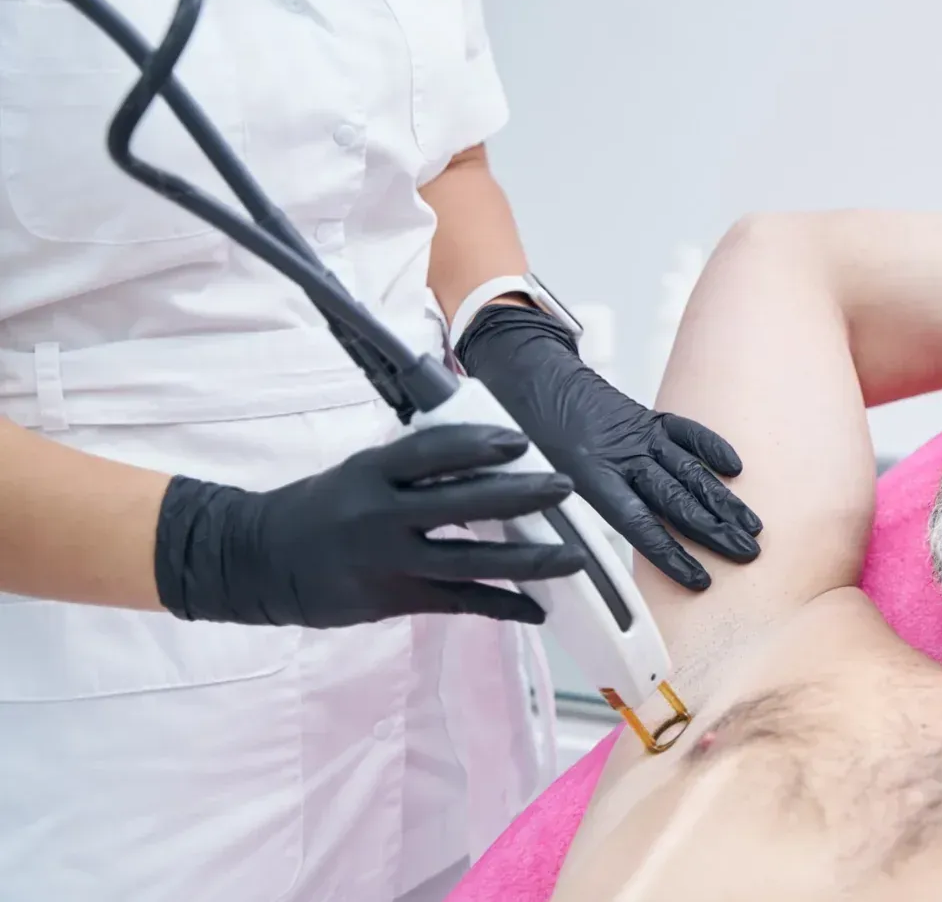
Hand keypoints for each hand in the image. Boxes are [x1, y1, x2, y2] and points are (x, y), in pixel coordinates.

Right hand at [155, 425, 583, 627]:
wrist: (260, 562)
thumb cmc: (324, 507)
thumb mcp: (360, 472)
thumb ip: (412, 468)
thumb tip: (484, 455)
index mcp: (372, 473)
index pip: (430, 452)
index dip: (477, 445)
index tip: (520, 442)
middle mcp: (380, 516)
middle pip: (460, 505)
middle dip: (518, 496)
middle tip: (562, 487)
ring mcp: (388, 562)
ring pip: (469, 562)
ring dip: (527, 560)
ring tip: (572, 556)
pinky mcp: (393, 600)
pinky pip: (459, 603)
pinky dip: (502, 605)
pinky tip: (537, 608)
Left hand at [457, 303, 760, 590]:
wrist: (525, 370)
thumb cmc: (520, 428)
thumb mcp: (528, 478)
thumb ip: (555, 515)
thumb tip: (570, 560)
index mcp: (588, 475)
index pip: (639, 524)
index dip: (671, 555)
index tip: (700, 580)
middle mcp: (621, 455)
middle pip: (677, 499)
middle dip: (715, 529)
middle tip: (747, 553)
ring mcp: (638, 434)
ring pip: (689, 470)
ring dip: (724, 500)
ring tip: (753, 526)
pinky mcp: (646, 417)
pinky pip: (686, 433)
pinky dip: (712, 448)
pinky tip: (736, 469)